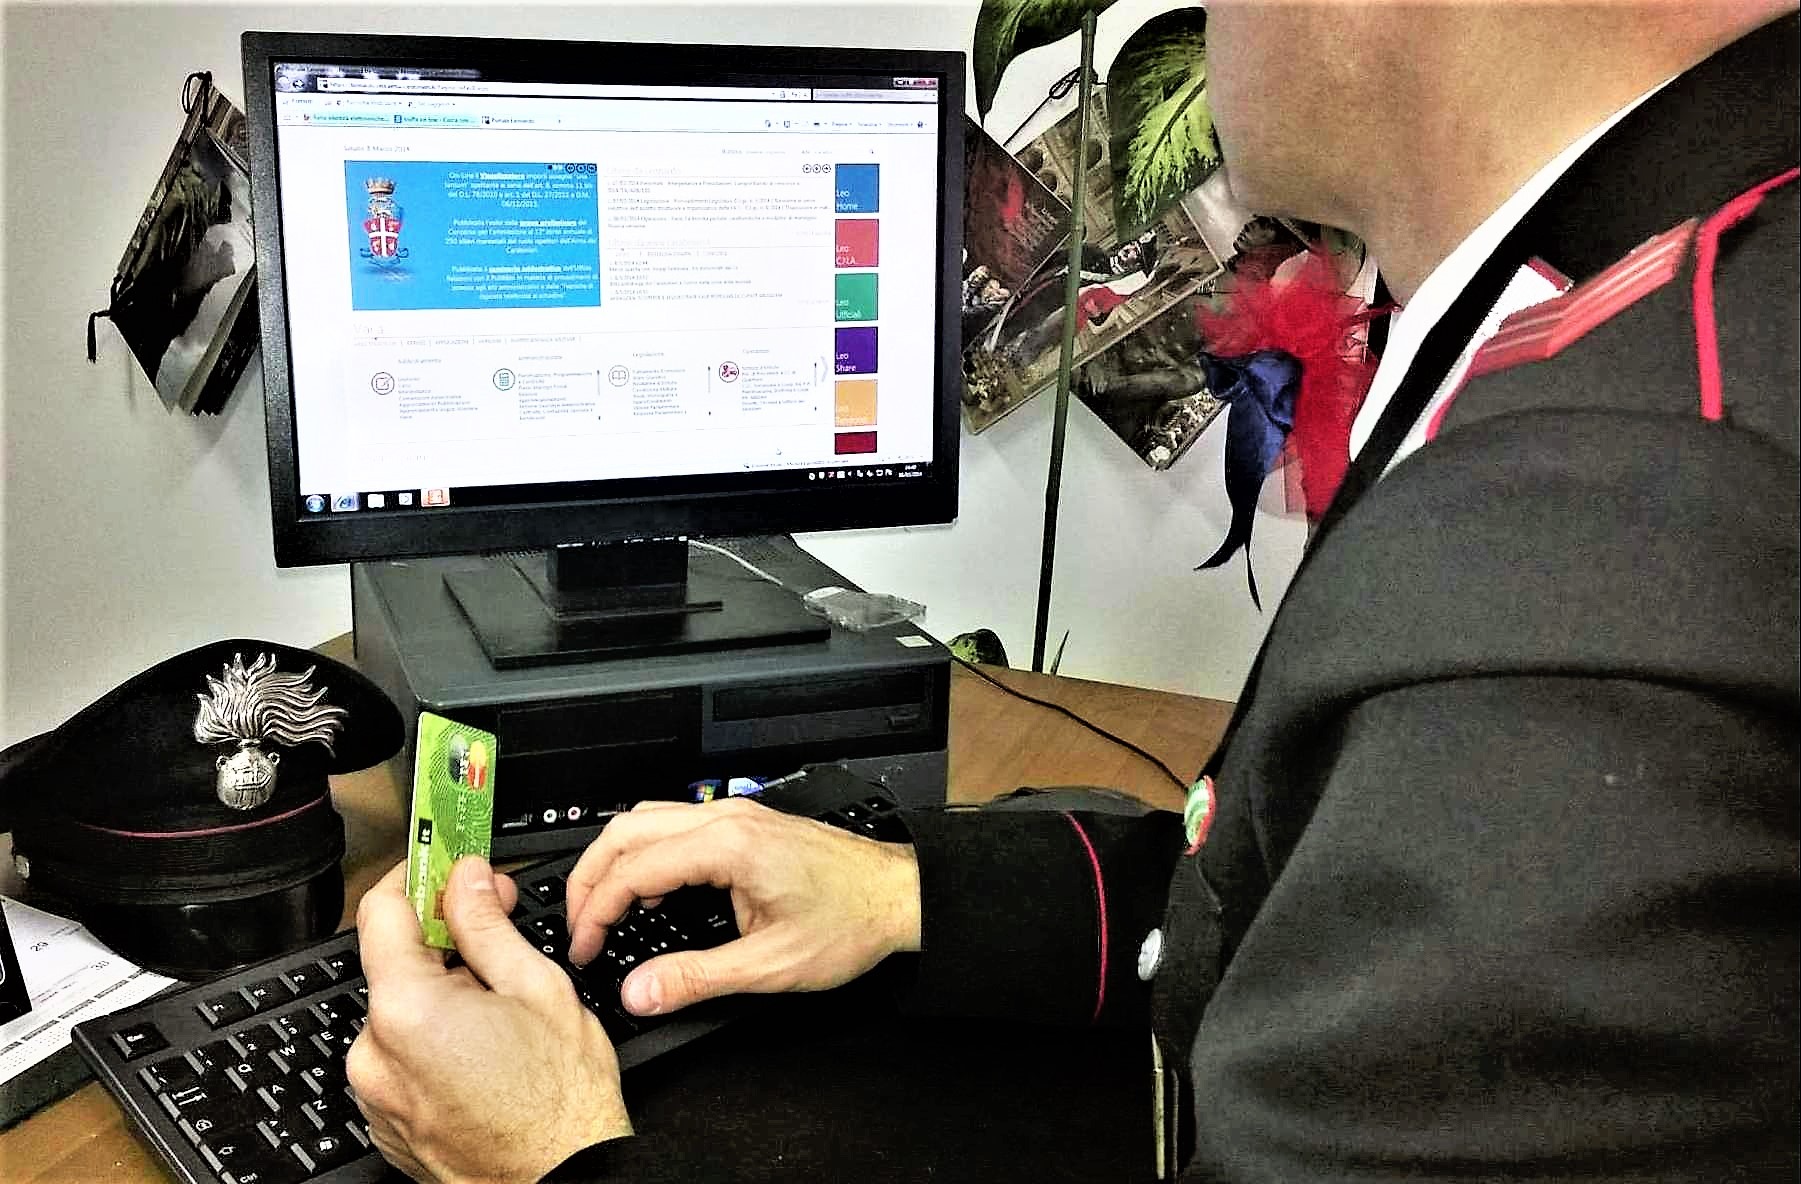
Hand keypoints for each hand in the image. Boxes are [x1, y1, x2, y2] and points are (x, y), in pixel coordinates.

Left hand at [347, 857, 631, 1183]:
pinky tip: (485, 1050)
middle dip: (443, 941)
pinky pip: (400, 1059)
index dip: (418, 878)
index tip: (444, 865)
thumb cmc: (560, 1102)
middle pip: (394, 964)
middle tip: (498, 930)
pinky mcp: (387, 1122)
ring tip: (501, 1011)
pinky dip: (433, 1043)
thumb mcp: (537, 987)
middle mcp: (376, 1054)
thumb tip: (467, 880)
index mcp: (408, 1010)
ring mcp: (376, 1094)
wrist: (561, 1181)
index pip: (383, 911)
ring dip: (440, 996)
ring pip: (400, 1014)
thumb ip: (488, 925)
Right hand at [564, 797, 921, 1016]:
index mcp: (729, 846)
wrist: (900, 895)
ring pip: (646, 820)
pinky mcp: (744, 823)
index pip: (633, 869)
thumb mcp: (771, 965)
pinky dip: (645, 854)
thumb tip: (640, 993)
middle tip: (579, 929)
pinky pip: (674, 825)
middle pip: (626, 830)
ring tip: (603, 911)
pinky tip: (649, 892)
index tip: (585, 948)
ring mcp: (736, 815)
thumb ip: (698, 979)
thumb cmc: (852, 920)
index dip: (596, 911)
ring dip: (614, 862)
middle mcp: (727, 819)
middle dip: (590, 879)